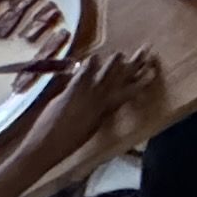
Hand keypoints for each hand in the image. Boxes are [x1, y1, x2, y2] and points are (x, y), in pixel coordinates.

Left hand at [27, 50, 160, 170]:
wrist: (44, 147)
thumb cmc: (66, 143)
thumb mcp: (90, 128)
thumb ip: (100, 113)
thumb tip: (105, 102)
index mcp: (106, 111)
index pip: (130, 92)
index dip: (143, 80)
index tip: (152, 70)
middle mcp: (101, 100)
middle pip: (123, 76)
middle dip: (135, 62)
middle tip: (144, 50)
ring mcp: (87, 93)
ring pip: (108, 69)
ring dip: (115, 60)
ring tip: (119, 55)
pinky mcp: (72, 89)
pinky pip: (87, 70)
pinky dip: (92, 63)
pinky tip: (95, 58)